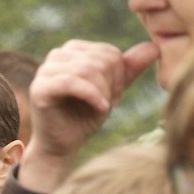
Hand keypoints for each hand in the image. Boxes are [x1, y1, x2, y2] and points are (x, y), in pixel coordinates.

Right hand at [19, 39, 157, 192]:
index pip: (108, 53)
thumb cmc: (83, 118)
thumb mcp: (111, 92)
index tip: (114, 98)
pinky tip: (100, 108)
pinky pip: (71, 82)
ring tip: (102, 108)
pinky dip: (91, 95)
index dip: (120, 76)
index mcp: (73, 51)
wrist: (61, 146)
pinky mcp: (39, 88)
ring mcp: (45, 71)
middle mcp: (57, 56)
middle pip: (99, 60)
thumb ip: (128, 69)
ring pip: (86, 69)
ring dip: (102, 92)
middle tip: (108, 105)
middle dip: (111, 85)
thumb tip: (154, 46)